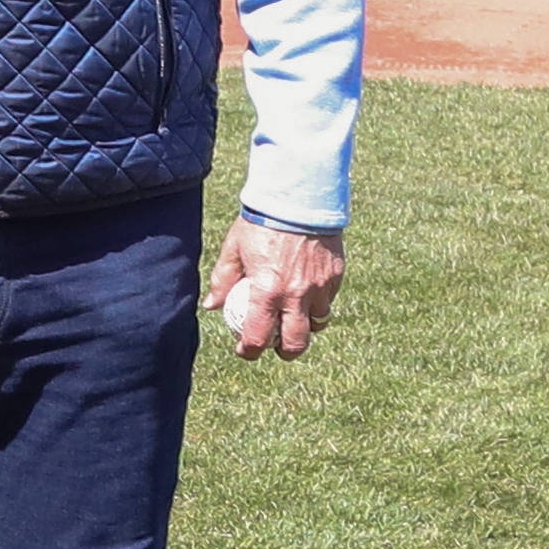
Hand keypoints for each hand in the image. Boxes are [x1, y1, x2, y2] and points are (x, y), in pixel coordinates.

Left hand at [203, 220, 345, 360]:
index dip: (250, 350)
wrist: (299, 197)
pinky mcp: (336, 275)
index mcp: (267, 291)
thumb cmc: (261, 221)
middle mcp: (296, 295)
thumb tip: (212, 305)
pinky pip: (329, 300)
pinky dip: (318, 303)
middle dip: (285, 351)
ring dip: (305, 326)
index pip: (259, 337)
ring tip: (293, 319)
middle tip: (276, 347)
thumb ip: (222, 280)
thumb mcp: (234, 249)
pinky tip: (307, 294)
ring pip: (317, 323)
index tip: (245, 350)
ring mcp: (320, 286)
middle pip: (296, 342)